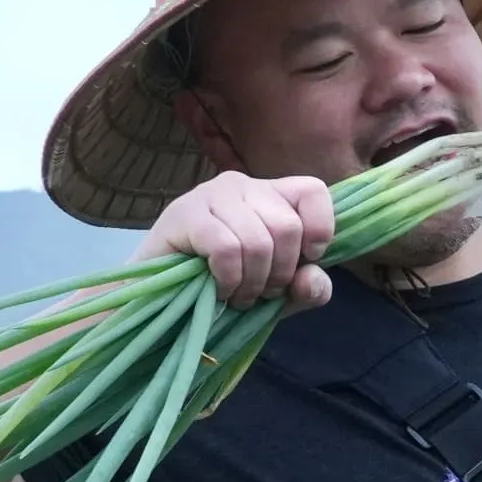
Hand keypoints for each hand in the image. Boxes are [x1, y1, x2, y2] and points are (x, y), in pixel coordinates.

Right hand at [145, 171, 335, 310]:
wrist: (161, 296)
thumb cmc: (227, 286)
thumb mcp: (281, 293)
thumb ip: (310, 287)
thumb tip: (312, 279)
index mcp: (271, 194)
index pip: (314, 191)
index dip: (319, 231)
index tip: (305, 262)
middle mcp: (242, 185)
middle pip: (287, 227)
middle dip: (281, 273)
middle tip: (261, 292)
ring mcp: (211, 194)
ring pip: (258, 241)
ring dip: (253, 283)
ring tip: (239, 296)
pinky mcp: (184, 213)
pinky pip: (225, 248)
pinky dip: (229, 279)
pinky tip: (220, 290)